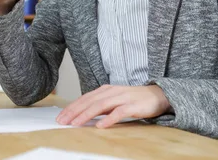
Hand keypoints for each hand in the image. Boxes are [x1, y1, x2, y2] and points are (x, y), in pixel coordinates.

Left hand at [56, 84, 170, 128]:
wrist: (157, 95)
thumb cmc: (133, 100)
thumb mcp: (113, 101)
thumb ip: (100, 106)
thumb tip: (82, 115)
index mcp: (105, 90)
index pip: (85, 98)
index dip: (71, 107)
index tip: (60, 117)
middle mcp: (112, 91)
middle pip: (89, 101)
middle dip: (74, 112)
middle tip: (62, 121)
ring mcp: (122, 97)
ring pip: (101, 105)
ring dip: (86, 115)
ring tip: (76, 124)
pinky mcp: (133, 105)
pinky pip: (119, 112)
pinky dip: (109, 119)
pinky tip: (100, 126)